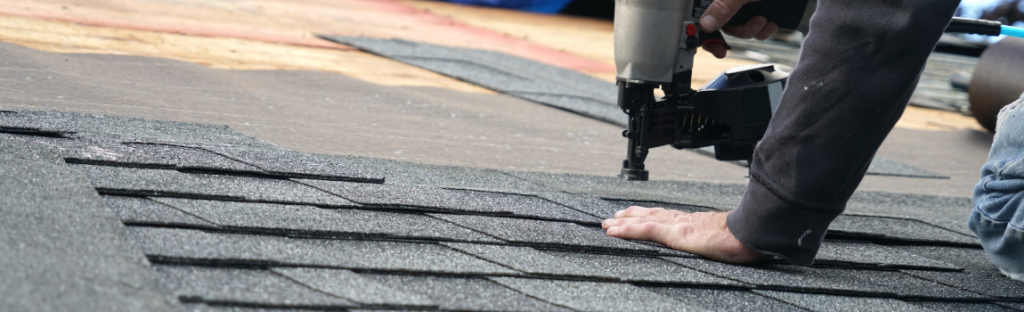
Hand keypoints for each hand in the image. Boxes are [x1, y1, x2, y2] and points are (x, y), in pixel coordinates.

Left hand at [602, 206, 769, 263]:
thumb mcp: (728, 240)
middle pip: (650, 215)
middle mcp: (683, 220)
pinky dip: (627, 230)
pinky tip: (613, 231)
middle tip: (613, 218)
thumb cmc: (746, 238)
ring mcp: (678, 225)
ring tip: (607, 224)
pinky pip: (645, 230)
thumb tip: (725, 247)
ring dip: (622, 223)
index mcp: (695, 222)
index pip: (666, 217)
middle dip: (630, 216)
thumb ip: (719, 241)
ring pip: (643, 221)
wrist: (753, 234)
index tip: (635, 215)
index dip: (648, 216)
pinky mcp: (675, 234)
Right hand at [699, 0, 778, 57]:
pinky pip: (756, 29)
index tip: (713, 45)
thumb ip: (723, 6)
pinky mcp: (761, 10)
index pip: (702, 12)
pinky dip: (764, 30)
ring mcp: (746, 5)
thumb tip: (705, 24)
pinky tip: (772, 23)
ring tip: (763, 20)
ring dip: (752, 30)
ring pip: (740, 28)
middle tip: (749, 27)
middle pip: (722, 24)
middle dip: (738, 30)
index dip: (703, 30)